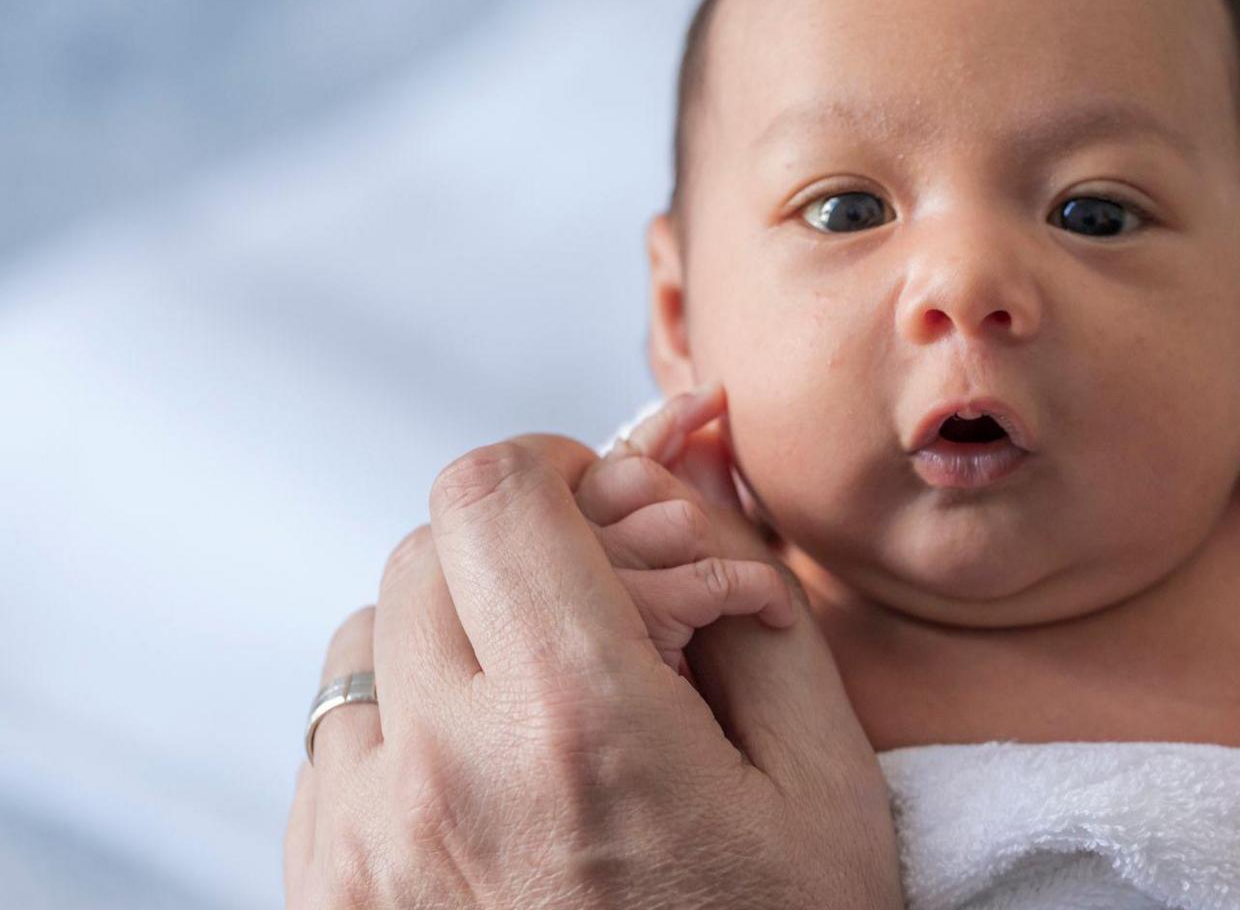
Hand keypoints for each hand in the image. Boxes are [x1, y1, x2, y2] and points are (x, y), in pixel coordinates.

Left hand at [285, 401, 902, 908]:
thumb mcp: (823, 779)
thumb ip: (750, 601)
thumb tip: (689, 467)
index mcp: (580, 724)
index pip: (491, 492)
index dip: (554, 466)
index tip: (607, 505)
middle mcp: (442, 774)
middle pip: (425, 550)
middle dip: (521, 552)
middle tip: (607, 613)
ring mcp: (363, 846)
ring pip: (364, 639)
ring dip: (452, 634)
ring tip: (547, 704)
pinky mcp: (324, 900)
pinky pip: (334, 744)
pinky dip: (404, 724)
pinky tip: (495, 782)